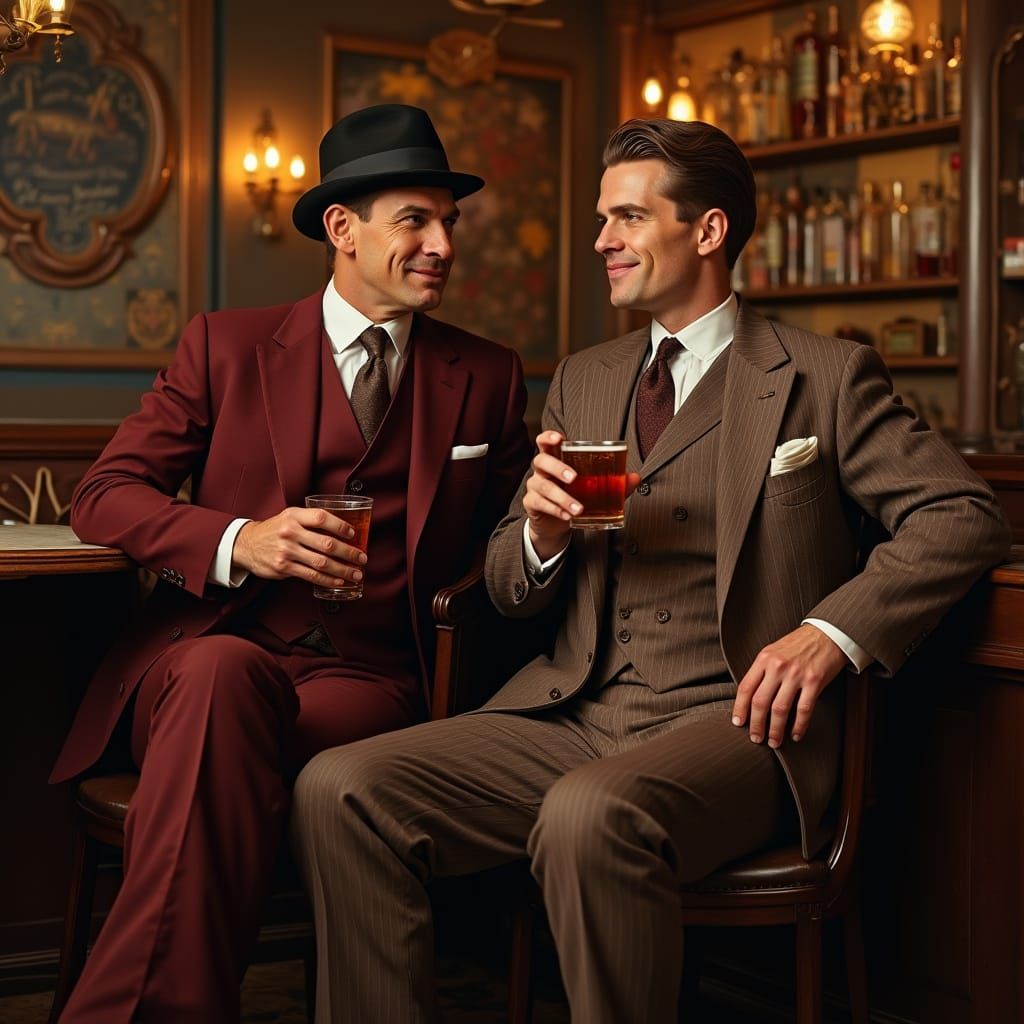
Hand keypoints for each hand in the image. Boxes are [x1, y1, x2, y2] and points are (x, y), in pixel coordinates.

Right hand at [233, 507, 366, 588]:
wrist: (246, 544)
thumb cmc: (274, 530)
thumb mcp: (289, 517)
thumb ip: (310, 521)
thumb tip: (342, 531)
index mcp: (294, 516)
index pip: (322, 518)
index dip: (340, 526)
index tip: (353, 534)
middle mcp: (290, 532)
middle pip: (326, 543)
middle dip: (349, 552)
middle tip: (362, 558)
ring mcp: (286, 551)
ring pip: (321, 562)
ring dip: (343, 570)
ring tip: (356, 574)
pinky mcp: (284, 567)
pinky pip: (311, 575)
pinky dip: (328, 579)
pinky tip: (339, 581)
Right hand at [523, 431, 640, 560]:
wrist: (554, 524)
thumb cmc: (572, 496)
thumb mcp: (591, 488)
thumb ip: (612, 482)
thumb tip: (635, 477)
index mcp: (555, 459)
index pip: (544, 442)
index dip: (548, 437)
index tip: (558, 438)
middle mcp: (542, 471)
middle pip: (541, 461)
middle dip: (557, 467)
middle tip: (574, 477)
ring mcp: (534, 487)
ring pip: (543, 487)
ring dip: (562, 497)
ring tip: (578, 508)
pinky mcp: (531, 504)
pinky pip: (540, 504)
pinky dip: (555, 510)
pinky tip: (568, 516)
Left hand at [731, 624, 847, 747]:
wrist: (826, 634)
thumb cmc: (797, 645)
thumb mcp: (773, 651)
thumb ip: (761, 671)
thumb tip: (749, 698)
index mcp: (764, 659)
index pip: (745, 688)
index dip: (740, 708)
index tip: (738, 723)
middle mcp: (778, 666)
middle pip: (760, 701)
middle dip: (756, 724)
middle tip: (756, 739)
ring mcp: (796, 674)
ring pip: (780, 709)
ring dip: (775, 730)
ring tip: (774, 742)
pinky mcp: (814, 681)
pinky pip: (804, 709)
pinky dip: (799, 726)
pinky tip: (795, 735)